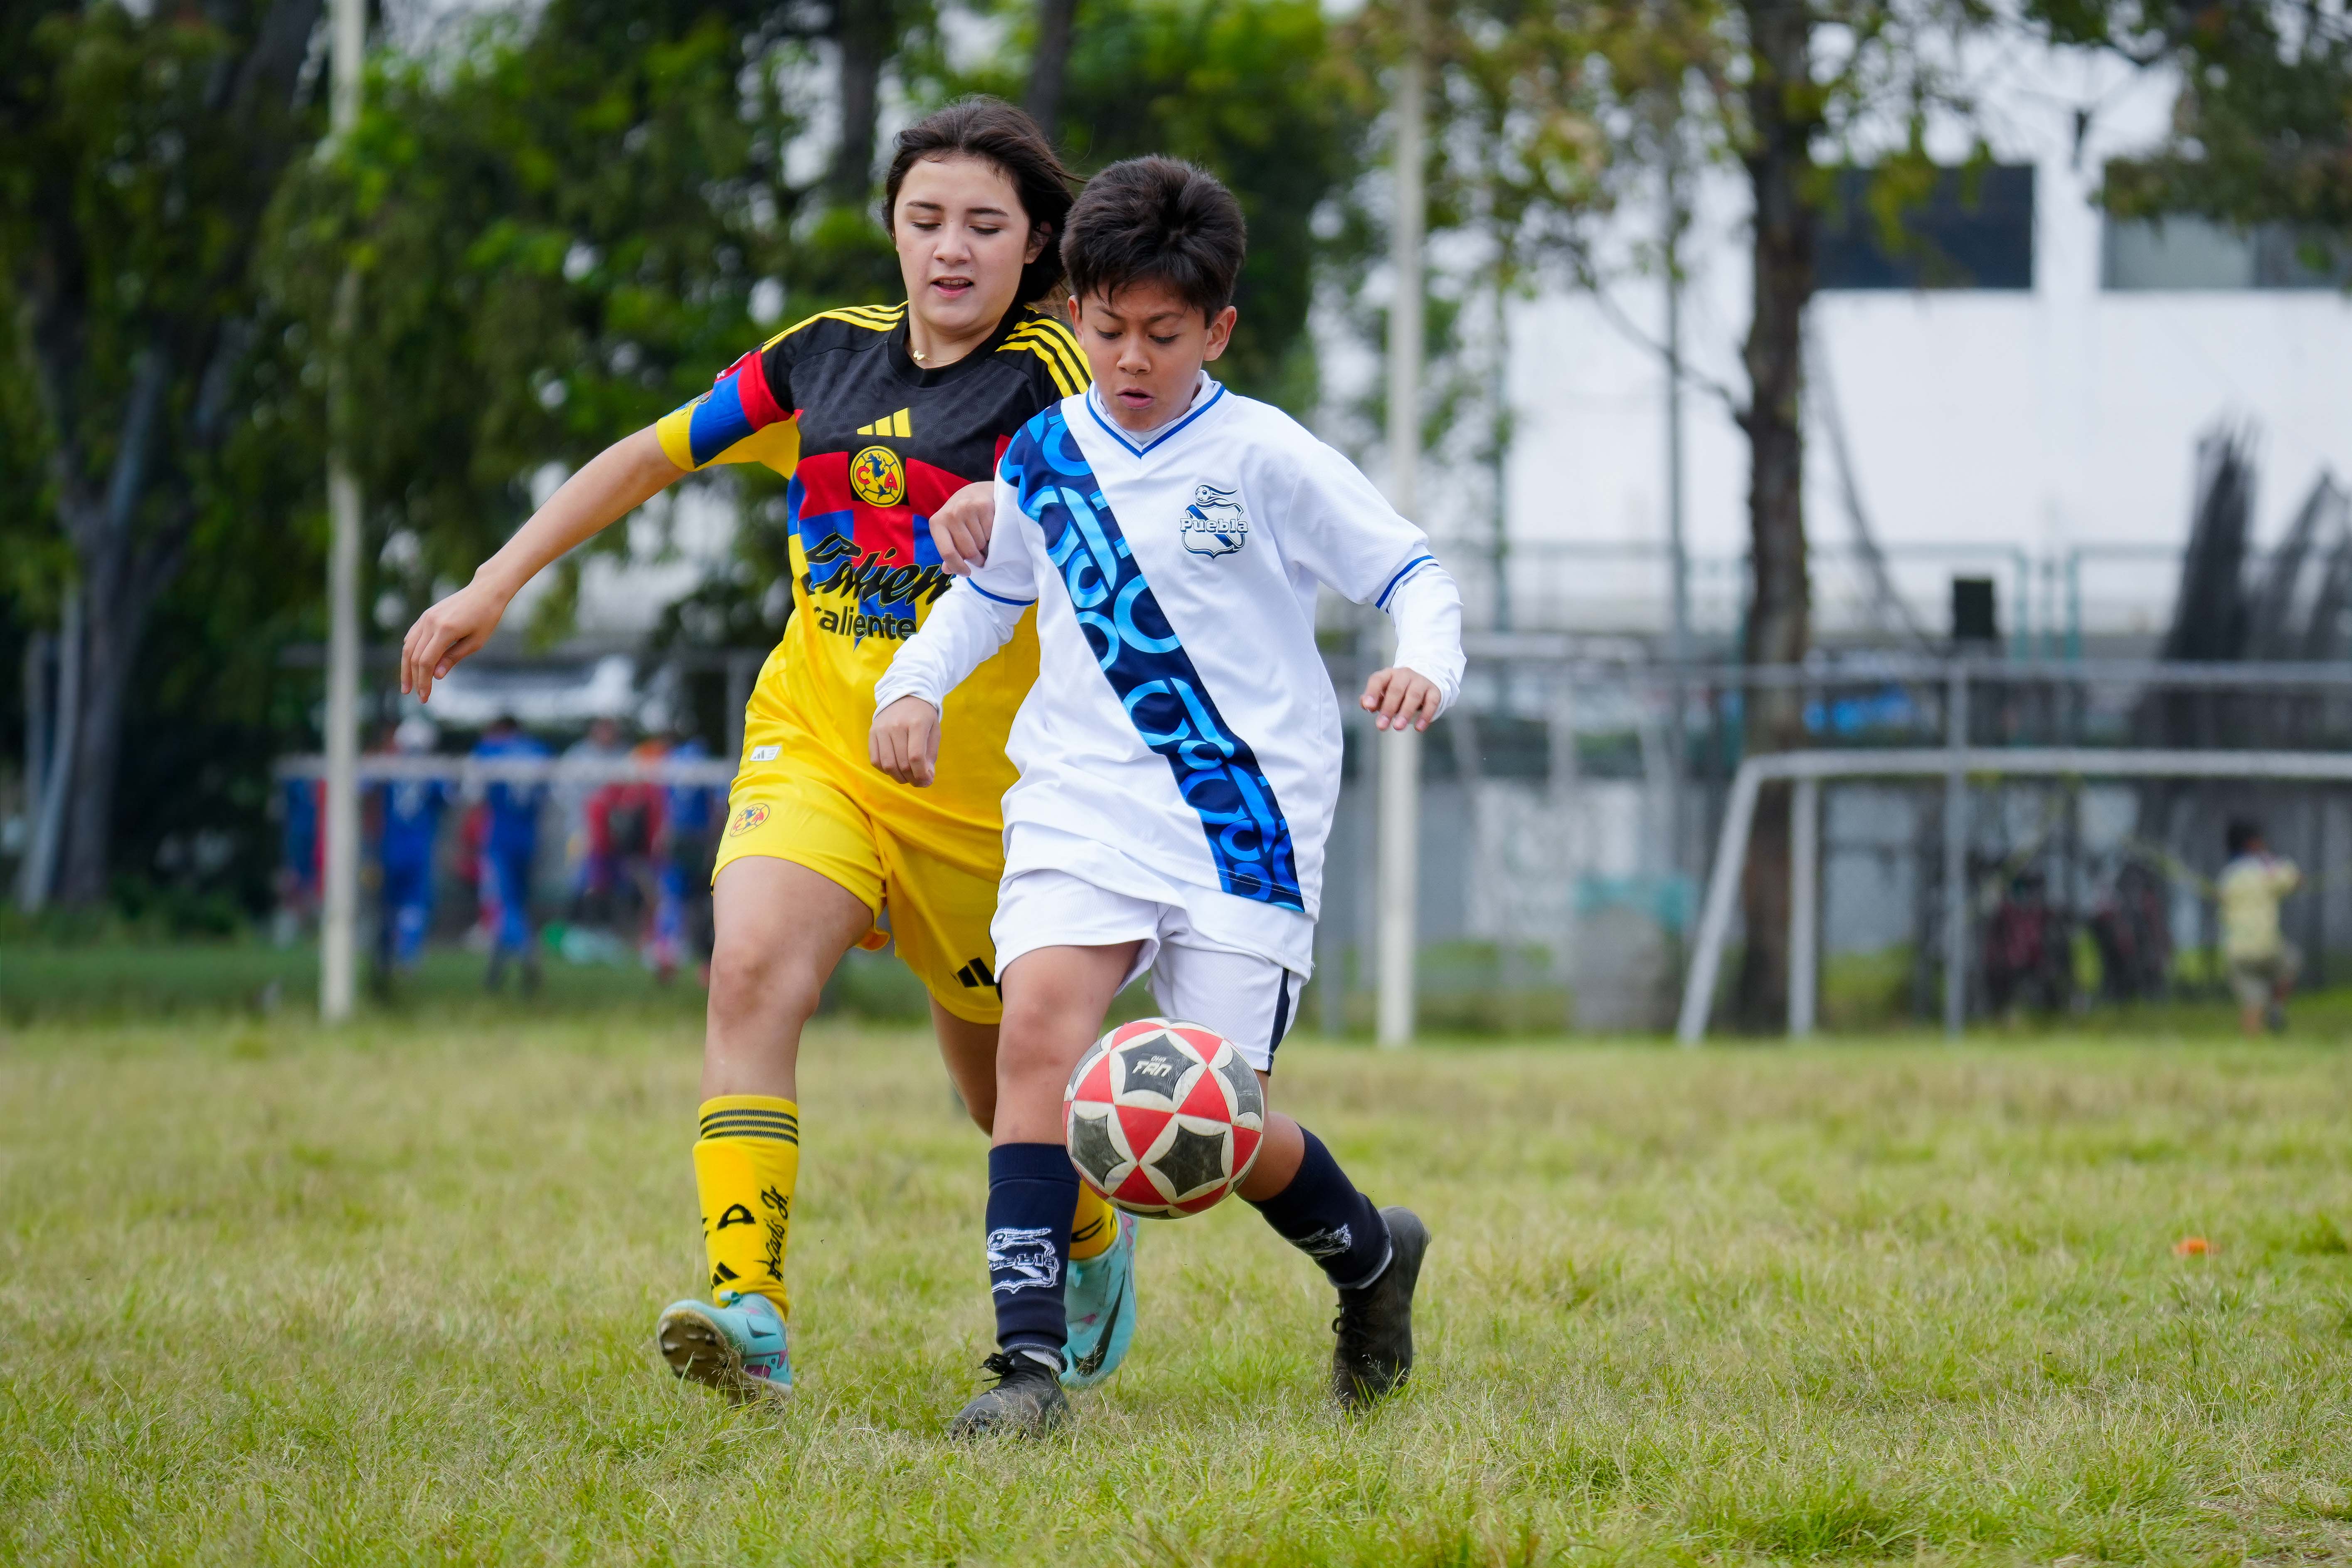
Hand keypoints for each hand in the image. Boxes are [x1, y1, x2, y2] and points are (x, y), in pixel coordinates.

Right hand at [401, 577, 511, 702]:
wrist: (485, 591)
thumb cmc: (486, 617)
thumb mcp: (476, 642)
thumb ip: (454, 658)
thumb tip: (436, 676)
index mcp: (445, 630)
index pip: (426, 662)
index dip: (423, 681)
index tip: (424, 697)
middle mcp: (431, 623)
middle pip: (414, 656)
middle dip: (414, 678)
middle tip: (416, 696)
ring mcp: (426, 617)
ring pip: (409, 646)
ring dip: (406, 667)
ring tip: (408, 684)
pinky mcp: (426, 615)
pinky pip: (412, 636)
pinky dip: (409, 651)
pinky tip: (410, 664)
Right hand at [870, 695, 941, 785]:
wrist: (904, 695)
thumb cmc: (923, 716)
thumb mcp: (934, 731)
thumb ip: (931, 755)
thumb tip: (926, 778)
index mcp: (917, 723)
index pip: (916, 756)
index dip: (921, 774)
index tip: (927, 781)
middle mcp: (897, 726)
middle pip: (902, 763)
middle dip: (913, 779)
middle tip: (919, 782)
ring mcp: (882, 729)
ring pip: (887, 764)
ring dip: (899, 778)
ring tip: (907, 778)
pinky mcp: (872, 733)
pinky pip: (875, 760)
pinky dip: (885, 770)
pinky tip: (895, 769)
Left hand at [930, 481, 993, 575]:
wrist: (975, 492)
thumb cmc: (960, 518)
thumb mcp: (949, 532)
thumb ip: (948, 551)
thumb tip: (947, 570)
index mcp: (937, 523)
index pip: (947, 553)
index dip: (958, 567)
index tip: (967, 573)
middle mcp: (950, 514)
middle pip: (968, 551)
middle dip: (977, 560)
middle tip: (980, 558)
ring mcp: (967, 508)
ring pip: (982, 543)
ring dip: (985, 547)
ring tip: (984, 540)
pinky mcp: (984, 506)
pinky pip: (992, 533)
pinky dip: (993, 536)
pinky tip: (990, 530)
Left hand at [1360, 667, 1441, 732]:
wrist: (1423, 682)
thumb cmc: (1397, 692)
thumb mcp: (1383, 694)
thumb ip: (1372, 700)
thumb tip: (1365, 704)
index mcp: (1388, 674)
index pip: (1378, 680)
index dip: (1372, 693)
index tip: (1368, 707)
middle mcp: (1405, 674)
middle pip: (1396, 689)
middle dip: (1388, 708)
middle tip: (1381, 726)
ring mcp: (1421, 681)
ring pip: (1413, 695)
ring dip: (1405, 712)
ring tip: (1398, 727)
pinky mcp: (1434, 691)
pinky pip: (1431, 702)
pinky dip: (1426, 716)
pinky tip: (1419, 728)